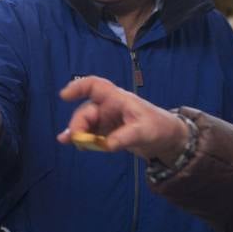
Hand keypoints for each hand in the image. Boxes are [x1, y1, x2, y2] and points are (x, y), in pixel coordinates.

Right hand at [56, 75, 188, 163]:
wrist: (167, 140)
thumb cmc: (159, 127)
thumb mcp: (144, 131)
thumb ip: (125, 137)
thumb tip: (105, 145)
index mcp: (118, 99)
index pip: (95, 86)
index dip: (78, 87)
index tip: (64, 96)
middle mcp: (109, 107)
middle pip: (87, 110)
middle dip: (79, 123)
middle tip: (78, 139)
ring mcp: (107, 120)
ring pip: (86, 123)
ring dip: (77, 132)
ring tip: (70, 142)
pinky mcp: (107, 132)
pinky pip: (90, 133)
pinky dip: (81, 138)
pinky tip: (70, 143)